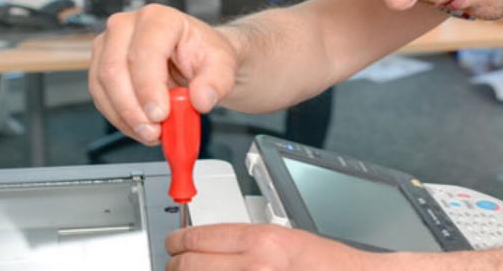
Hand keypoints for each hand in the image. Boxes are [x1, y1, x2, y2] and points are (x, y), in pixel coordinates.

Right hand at [88, 5, 238, 144]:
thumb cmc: (204, 54)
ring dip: (125, 117)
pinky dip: (119, 119)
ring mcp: (109, 45)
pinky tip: (140, 127)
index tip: (160, 115)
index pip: (144, 52)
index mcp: (158, 19)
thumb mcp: (223, 65)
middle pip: (114, 70)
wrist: (196, 58)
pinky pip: (100, 97)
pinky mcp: (100, 66)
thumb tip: (201, 99)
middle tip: (154, 131)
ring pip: (102, 86)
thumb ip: (215, 82)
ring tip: (152, 133)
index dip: (148, 87)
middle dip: (132, 108)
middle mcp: (127, 26)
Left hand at [166, 224, 382, 269]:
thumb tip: (212, 246)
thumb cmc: (328, 266)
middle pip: (188, 265)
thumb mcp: (287, 239)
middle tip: (175, 264)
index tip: (173, 243)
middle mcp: (255, 267)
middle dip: (176, 265)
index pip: (199, 237)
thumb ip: (248, 243)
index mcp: (263, 242)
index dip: (178, 241)